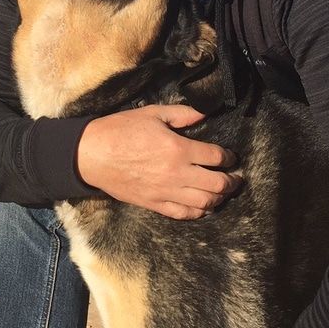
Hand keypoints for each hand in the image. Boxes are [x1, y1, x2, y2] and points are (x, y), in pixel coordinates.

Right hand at [76, 104, 240, 218]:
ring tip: (222, 193)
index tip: (231, 157)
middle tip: (235, 179)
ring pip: (204, 203)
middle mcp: (177, 173)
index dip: (228, 158)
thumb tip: (203, 114)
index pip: (215, 157)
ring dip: (218, 198)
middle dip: (231, 182)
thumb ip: (182, 114)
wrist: (93, 154)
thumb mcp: (152, 114)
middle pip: (216, 184)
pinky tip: (203, 207)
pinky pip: (183, 214)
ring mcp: (166, 192)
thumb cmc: (121, 130)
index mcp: (178, 149)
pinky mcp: (155, 204)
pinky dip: (198, 213)